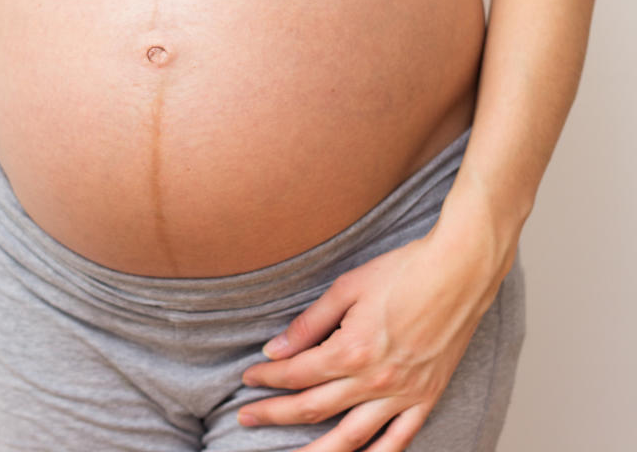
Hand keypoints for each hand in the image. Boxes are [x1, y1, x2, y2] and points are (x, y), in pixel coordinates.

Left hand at [238, 206, 511, 451]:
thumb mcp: (347, 288)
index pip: (296, 374)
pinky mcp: (426, 397)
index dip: (267, 378)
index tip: (249, 378)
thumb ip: (309, 324)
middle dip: (274, 414)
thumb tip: (275, 349)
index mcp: (352, 350)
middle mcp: (375, 380)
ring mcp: (403, 394)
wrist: (460, 271)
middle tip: (246, 417)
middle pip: (313, 408)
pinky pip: (398, 440)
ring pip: (350, 438)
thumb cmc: (405, 272)